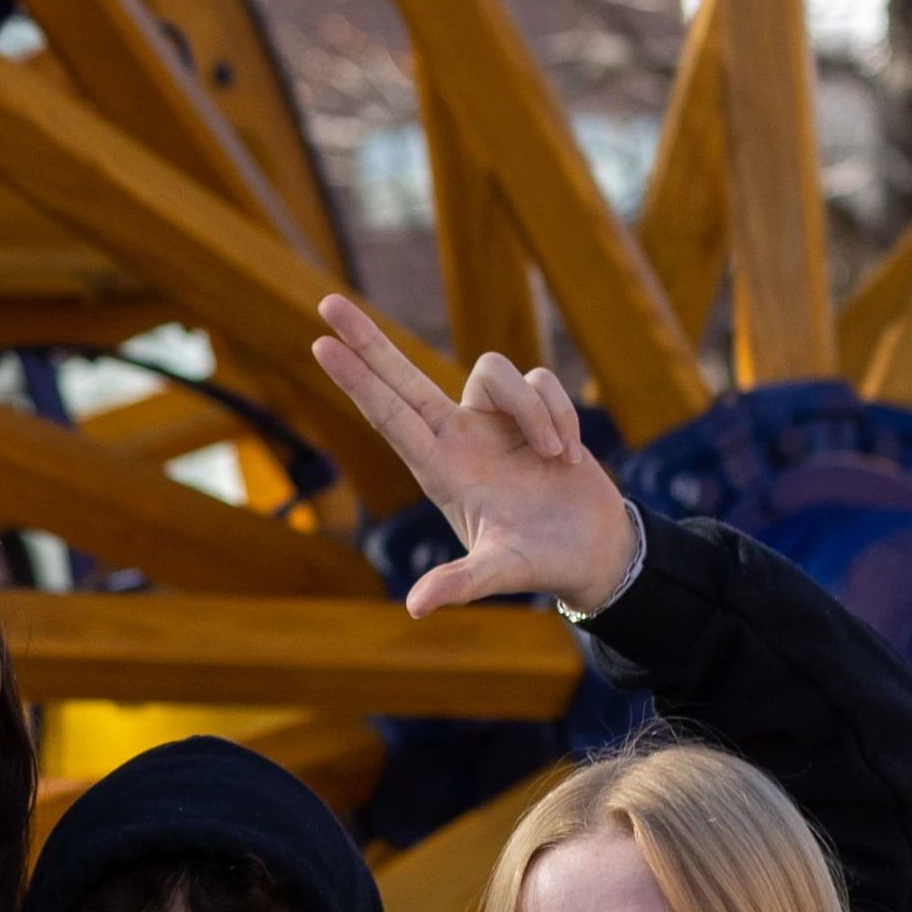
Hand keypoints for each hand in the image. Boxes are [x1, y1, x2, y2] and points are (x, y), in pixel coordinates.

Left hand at [306, 296, 640, 616]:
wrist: (592, 550)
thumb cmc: (541, 562)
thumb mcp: (500, 573)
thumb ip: (462, 584)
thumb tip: (417, 607)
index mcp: (440, 469)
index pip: (388, 416)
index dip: (357, 381)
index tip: (320, 346)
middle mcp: (457, 438)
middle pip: (404, 377)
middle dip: (368, 341)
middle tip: (327, 303)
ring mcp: (492, 421)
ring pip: (497, 373)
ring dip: (534, 409)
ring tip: (555, 457)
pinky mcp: (531, 409)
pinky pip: (540, 381)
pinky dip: (561, 414)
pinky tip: (567, 455)